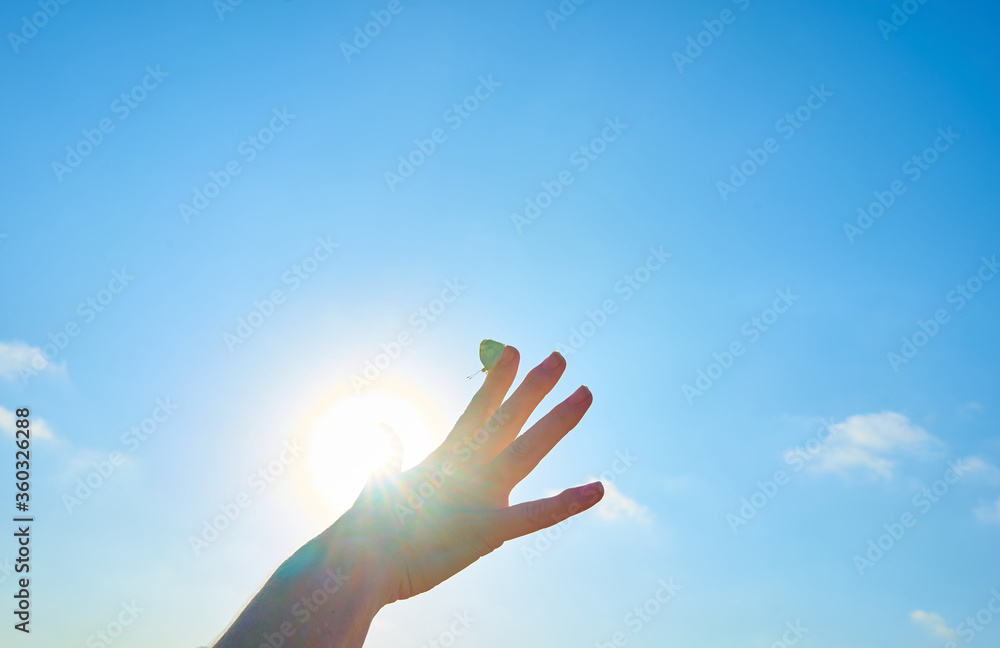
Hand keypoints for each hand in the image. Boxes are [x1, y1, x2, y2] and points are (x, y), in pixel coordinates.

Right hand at [341, 344, 604, 604]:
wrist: (359, 563)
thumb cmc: (366, 532)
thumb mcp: (380, 482)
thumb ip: (389, 455)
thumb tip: (383, 426)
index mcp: (445, 458)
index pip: (478, 409)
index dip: (497, 379)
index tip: (511, 351)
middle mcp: (467, 467)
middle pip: (510, 416)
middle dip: (536, 386)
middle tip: (560, 356)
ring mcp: (480, 494)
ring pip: (530, 448)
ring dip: (559, 420)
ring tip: (586, 393)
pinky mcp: (487, 529)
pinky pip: (536, 515)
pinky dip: (567, 503)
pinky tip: (598, 489)